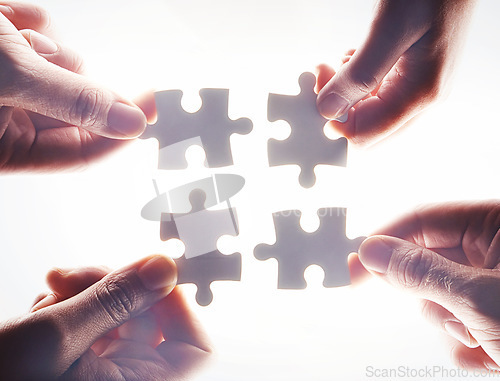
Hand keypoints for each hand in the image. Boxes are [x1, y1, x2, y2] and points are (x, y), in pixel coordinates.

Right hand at [0, 2, 146, 171]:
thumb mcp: (9, 79)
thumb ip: (73, 101)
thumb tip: (130, 123)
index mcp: (7, 149)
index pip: (81, 153)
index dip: (119, 133)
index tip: (150, 107)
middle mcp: (11, 122)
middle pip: (79, 106)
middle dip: (69, 75)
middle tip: (44, 52)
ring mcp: (14, 86)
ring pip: (66, 67)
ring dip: (44, 44)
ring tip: (6, 32)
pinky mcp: (12, 54)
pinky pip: (46, 37)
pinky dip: (30, 22)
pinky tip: (4, 18)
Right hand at [0, 255, 211, 379]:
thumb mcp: (54, 339)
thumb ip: (114, 298)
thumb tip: (163, 267)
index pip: (197, 350)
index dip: (178, 307)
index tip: (147, 276)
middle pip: (151, 322)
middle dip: (113, 289)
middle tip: (72, 277)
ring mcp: (102, 376)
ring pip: (119, 317)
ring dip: (86, 295)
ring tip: (51, 292)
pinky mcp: (78, 367)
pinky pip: (94, 326)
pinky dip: (71, 310)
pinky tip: (43, 311)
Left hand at [316, 0, 476, 145]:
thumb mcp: (389, 31)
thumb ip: (358, 75)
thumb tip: (329, 110)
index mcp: (420, 94)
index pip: (365, 136)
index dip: (336, 118)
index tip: (322, 86)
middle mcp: (423, 99)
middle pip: (368, 129)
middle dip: (340, 107)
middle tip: (327, 73)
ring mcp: (420, 90)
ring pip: (371, 113)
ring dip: (349, 92)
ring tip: (344, 60)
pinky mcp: (414, 78)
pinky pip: (378, 95)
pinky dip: (360, 82)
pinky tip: (358, 58)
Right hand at [357, 201, 499, 369]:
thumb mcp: (482, 301)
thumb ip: (420, 272)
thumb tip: (371, 251)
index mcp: (499, 224)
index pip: (423, 220)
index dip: (385, 243)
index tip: (356, 268)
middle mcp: (497, 248)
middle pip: (428, 261)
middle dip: (432, 298)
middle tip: (452, 318)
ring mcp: (496, 281)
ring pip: (439, 295)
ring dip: (451, 325)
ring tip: (485, 342)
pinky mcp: (496, 310)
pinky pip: (457, 319)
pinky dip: (466, 342)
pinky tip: (491, 354)